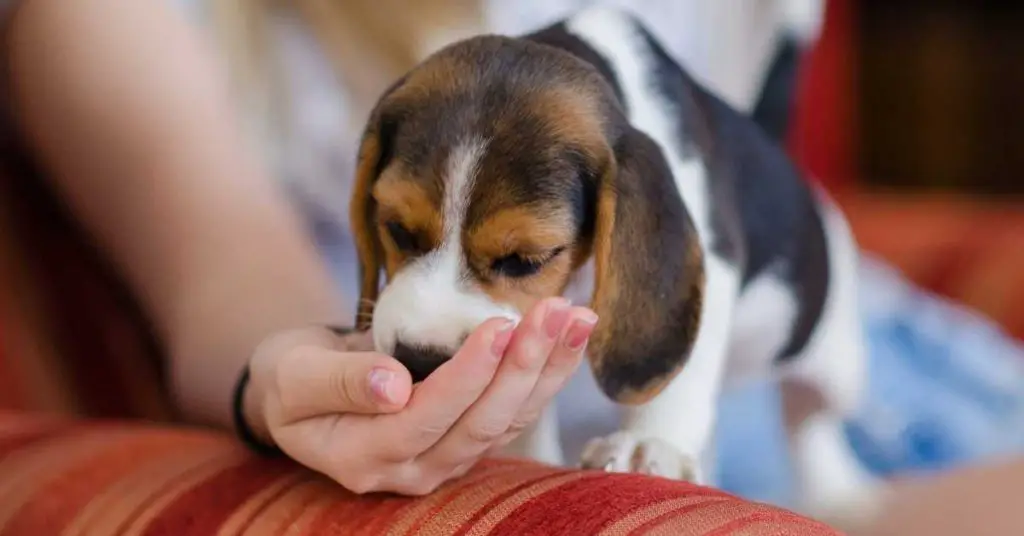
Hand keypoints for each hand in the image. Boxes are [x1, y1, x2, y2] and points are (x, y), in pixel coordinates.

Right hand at [245, 297, 596, 494]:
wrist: (304, 392)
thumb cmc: (292, 377)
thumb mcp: (293, 375)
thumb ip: (338, 381)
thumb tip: (393, 385)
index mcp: (363, 457)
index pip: (425, 418)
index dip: (466, 376)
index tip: (499, 326)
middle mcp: (412, 469)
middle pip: (480, 424)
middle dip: (524, 365)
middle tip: (556, 311)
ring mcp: (444, 458)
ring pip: (508, 420)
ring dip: (549, 368)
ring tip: (577, 316)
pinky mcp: (467, 438)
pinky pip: (514, 410)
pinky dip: (546, 372)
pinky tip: (571, 334)